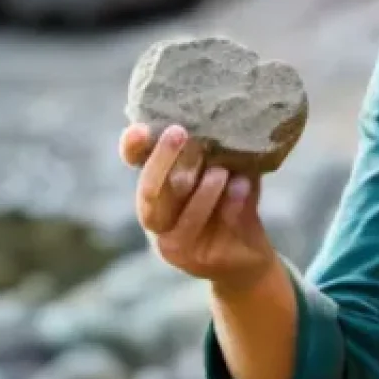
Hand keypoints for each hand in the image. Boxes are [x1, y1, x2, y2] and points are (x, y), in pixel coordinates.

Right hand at [120, 122, 278, 291]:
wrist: (246, 258)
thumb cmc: (230, 203)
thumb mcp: (222, 172)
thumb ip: (215, 152)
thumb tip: (224, 116)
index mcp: (156, 189)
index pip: (135, 165)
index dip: (132, 148)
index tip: (140, 129)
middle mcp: (156, 218)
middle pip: (151, 191)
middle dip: (165, 160)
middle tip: (180, 133)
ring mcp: (174, 244)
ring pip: (182, 214)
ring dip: (203, 190)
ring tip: (221, 171)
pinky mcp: (198, 261)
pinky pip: (213, 228)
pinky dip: (230, 204)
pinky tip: (243, 186)